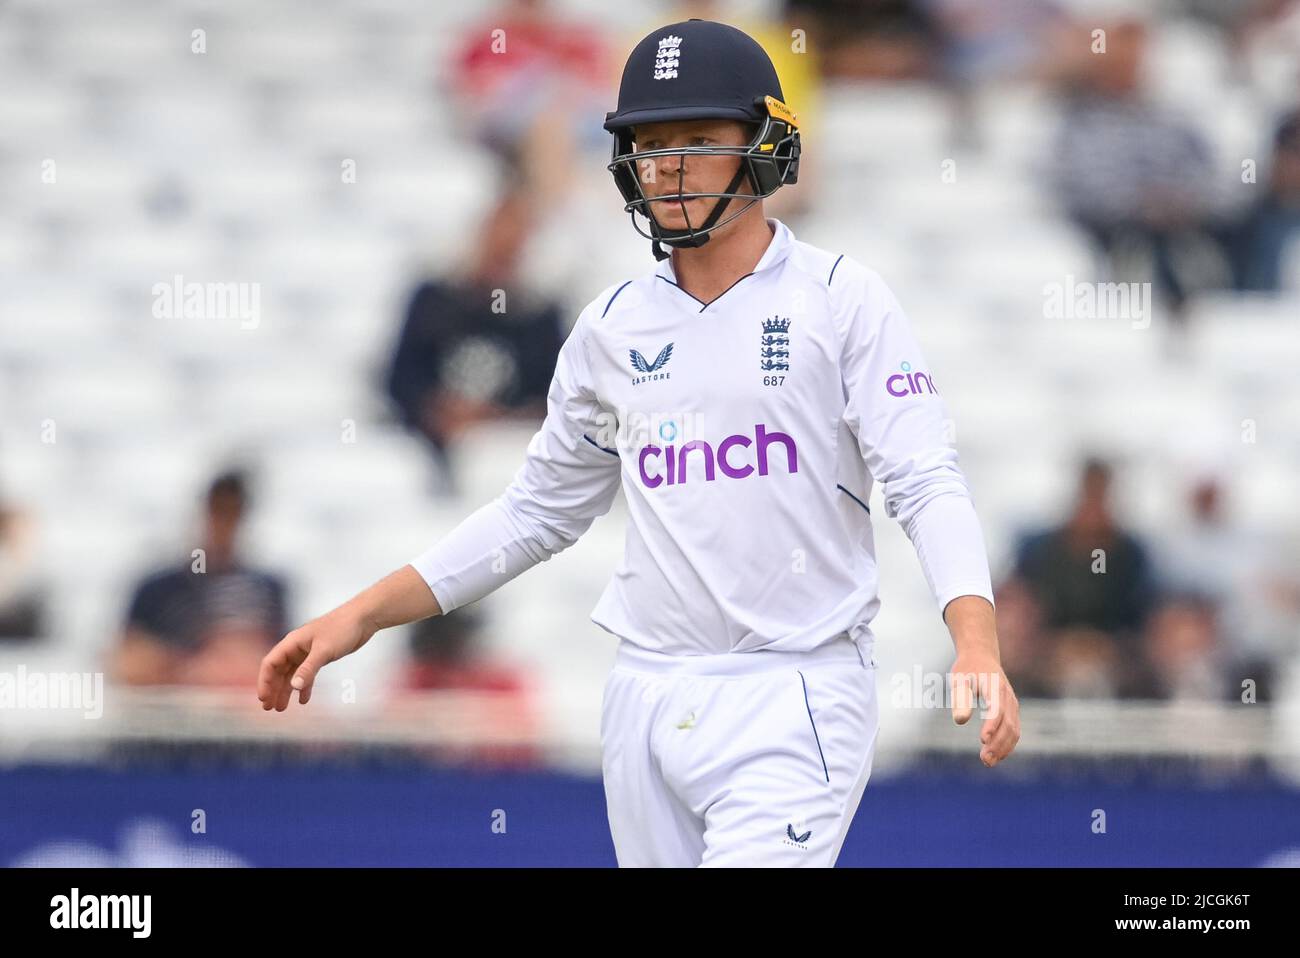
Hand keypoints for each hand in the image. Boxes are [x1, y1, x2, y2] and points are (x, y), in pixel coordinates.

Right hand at [257, 609, 372, 710]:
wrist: (362, 619)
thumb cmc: (342, 629)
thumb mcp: (324, 651)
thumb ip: (308, 669)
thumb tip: (294, 686)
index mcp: (292, 642)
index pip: (270, 663)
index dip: (265, 681)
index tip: (263, 698)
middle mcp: (297, 647)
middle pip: (278, 671)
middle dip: (273, 689)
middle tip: (269, 708)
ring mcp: (308, 652)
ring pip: (292, 674)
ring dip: (286, 690)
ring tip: (282, 708)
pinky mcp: (320, 656)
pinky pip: (307, 674)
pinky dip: (304, 686)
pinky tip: (303, 700)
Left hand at [950, 654, 1020, 767]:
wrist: (981, 656)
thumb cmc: (967, 669)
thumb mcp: (959, 679)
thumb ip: (960, 698)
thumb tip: (960, 721)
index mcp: (994, 687)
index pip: (997, 709)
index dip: (991, 726)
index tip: (983, 740)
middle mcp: (1007, 697)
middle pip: (1008, 724)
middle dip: (998, 744)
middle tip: (984, 760)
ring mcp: (1012, 704)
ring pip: (1014, 730)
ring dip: (1003, 748)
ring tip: (988, 762)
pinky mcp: (1012, 710)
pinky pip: (1014, 730)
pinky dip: (1007, 744)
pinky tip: (995, 755)